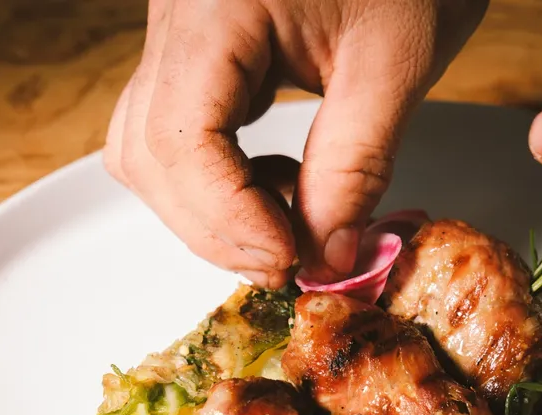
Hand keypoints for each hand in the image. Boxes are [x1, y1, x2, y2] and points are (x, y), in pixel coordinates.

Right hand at [104, 0, 487, 287]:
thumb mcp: (397, 59)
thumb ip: (355, 166)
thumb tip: (324, 258)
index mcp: (217, 7)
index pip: (179, 139)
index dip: (228, 217)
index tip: (289, 260)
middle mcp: (174, 18)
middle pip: (147, 155)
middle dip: (214, 226)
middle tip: (287, 261)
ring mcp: (174, 33)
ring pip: (145, 150)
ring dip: (206, 209)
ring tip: (281, 222)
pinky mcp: (194, 50)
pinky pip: (169, 132)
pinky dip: (213, 180)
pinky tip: (271, 184)